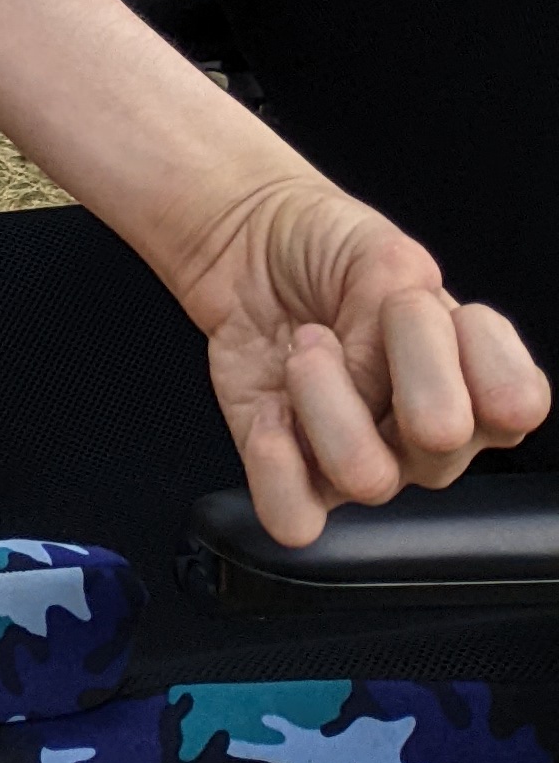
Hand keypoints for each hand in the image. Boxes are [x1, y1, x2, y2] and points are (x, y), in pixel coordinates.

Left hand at [174, 172, 549, 547]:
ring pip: (367, 479)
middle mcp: (426, 432)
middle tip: (369, 315)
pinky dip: (277, 463)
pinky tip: (271, 406)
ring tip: (306, 347)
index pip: (517, 402)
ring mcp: (361, 455)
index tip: (429, 303)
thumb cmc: (325, 251)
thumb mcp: (379, 250)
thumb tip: (385, 364)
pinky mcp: (294, 472)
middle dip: (396, 367)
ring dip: (324, 400)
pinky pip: (298, 516)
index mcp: (470, 372)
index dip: (480, 359)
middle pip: (442, 444)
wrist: (246, 246)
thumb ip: (399, 297)